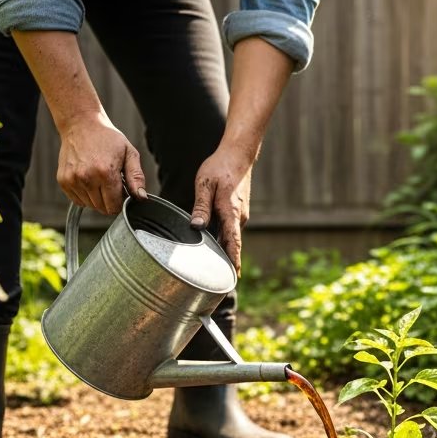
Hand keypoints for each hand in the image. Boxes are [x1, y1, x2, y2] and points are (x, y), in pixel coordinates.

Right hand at [57, 113, 146, 215]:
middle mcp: (87, 178)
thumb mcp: (129, 153)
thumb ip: (136, 177)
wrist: (81, 124)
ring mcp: (73, 180)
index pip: (114, 206)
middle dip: (109, 200)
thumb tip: (141, 197)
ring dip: (96, 198)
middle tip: (110, 182)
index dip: (120, 201)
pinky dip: (84, 195)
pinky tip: (88, 179)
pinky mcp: (63, 181)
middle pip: (102, 208)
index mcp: (105, 172)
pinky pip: (77, 200)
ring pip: (90, 206)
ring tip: (98, 178)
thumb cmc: (107, 138)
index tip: (121, 190)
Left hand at [189, 144, 253, 271]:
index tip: (233, 280)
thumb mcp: (204, 185)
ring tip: (213, 269)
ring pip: (229, 238)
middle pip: (231, 245)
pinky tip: (212, 246)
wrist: (238, 154)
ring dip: (223, 252)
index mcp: (231, 212)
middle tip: (217, 283)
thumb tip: (196, 226)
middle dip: (226, 263)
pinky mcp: (237, 212)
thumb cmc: (220, 167)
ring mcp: (240, 215)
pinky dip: (223, 241)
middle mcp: (239, 218)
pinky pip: (229, 231)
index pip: (233, 243)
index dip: (233, 262)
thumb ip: (201, 207)